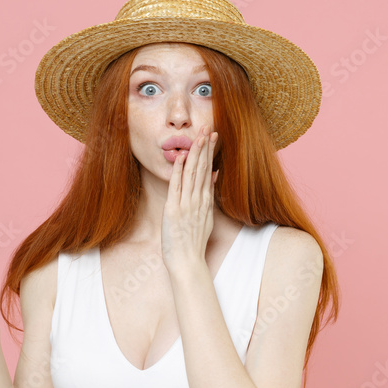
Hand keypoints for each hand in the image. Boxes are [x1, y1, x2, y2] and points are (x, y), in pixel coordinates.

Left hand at [162, 125, 218, 274]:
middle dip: (206, 146)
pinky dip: (179, 171)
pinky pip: (177, 186)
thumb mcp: (205, 219)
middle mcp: (198, 201)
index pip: (209, 171)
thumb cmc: (193, 244)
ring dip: (196, 153)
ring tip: (199, 135)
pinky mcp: (174, 210)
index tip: (213, 136)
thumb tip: (211, 181)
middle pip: (203, 168)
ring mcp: (187, 205)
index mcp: (205, 202)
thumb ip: (207, 200)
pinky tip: (181, 157)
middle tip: (208, 126)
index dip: (211, 152)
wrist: (187, 262)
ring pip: (193, 174)